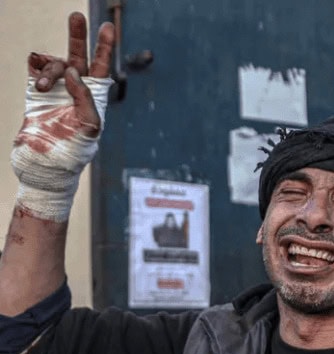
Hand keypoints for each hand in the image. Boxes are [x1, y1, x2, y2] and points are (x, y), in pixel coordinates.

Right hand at [11, 12, 115, 222]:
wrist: (44, 166)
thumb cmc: (73, 153)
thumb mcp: (90, 127)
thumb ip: (85, 98)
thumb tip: (72, 71)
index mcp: (94, 98)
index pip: (101, 68)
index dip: (105, 47)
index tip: (107, 27)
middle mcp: (76, 91)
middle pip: (79, 56)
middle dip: (78, 36)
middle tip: (76, 15)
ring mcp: (55, 91)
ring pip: (54, 64)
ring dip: (49, 71)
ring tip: (41, 86)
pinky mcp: (35, 94)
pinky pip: (35, 69)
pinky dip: (36, 64)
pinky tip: (35, 67)